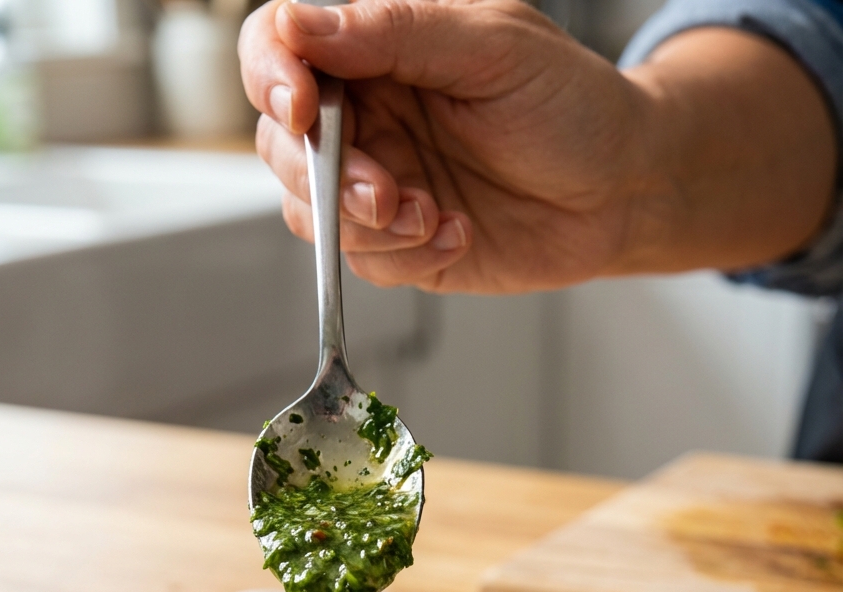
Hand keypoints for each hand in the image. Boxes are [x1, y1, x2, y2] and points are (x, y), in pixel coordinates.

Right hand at [239, 1, 836, 293]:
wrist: (623, 189)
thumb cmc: (572, 104)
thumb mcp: (491, 47)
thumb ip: (394, 33)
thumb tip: (301, 25)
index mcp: (376, 51)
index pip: (279, 49)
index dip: (272, 76)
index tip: (302, 108)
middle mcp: (368, 118)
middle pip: (283, 144)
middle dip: (327, 175)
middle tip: (386, 190)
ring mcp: (381, 185)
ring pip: (313, 213)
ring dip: (365, 222)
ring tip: (431, 214)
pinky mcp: (402, 246)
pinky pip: (366, 260)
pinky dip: (406, 253)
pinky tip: (457, 235)